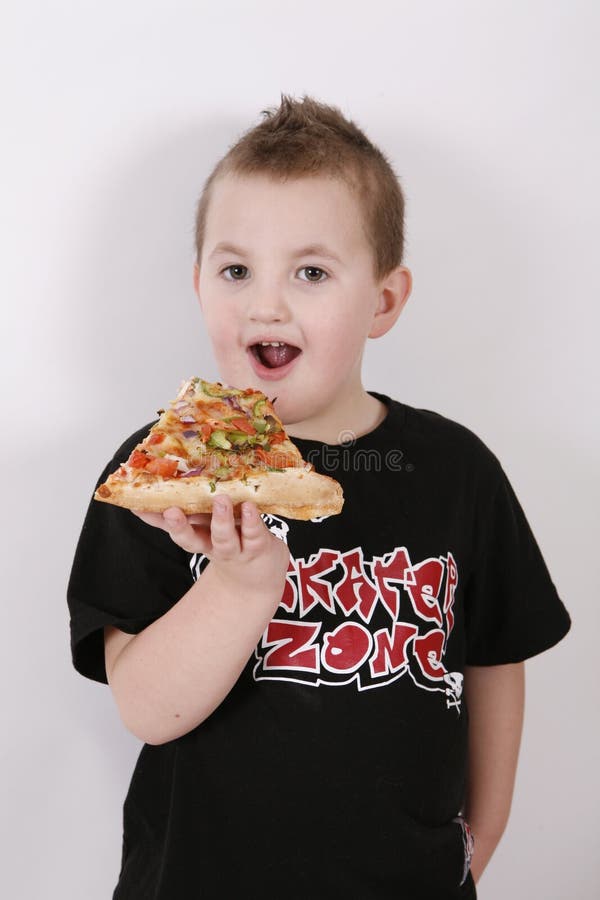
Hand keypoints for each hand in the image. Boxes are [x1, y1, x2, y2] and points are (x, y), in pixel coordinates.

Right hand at [132, 498, 289, 595]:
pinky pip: (254, 534)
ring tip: (219, 500)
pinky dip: (252, 521)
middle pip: (191, 539)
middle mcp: (212, 545)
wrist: (260, 576)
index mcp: (197, 536)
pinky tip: (249, 507)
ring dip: (220, 520)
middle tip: (171, 511)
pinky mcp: (258, 546)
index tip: (136, 506)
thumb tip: (172, 479)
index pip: (171, 528)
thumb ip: (195, 508)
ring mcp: (235, 548)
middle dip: (180, 526)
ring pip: (223, 537)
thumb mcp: (211, 527)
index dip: (154, 519)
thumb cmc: (232, 541)